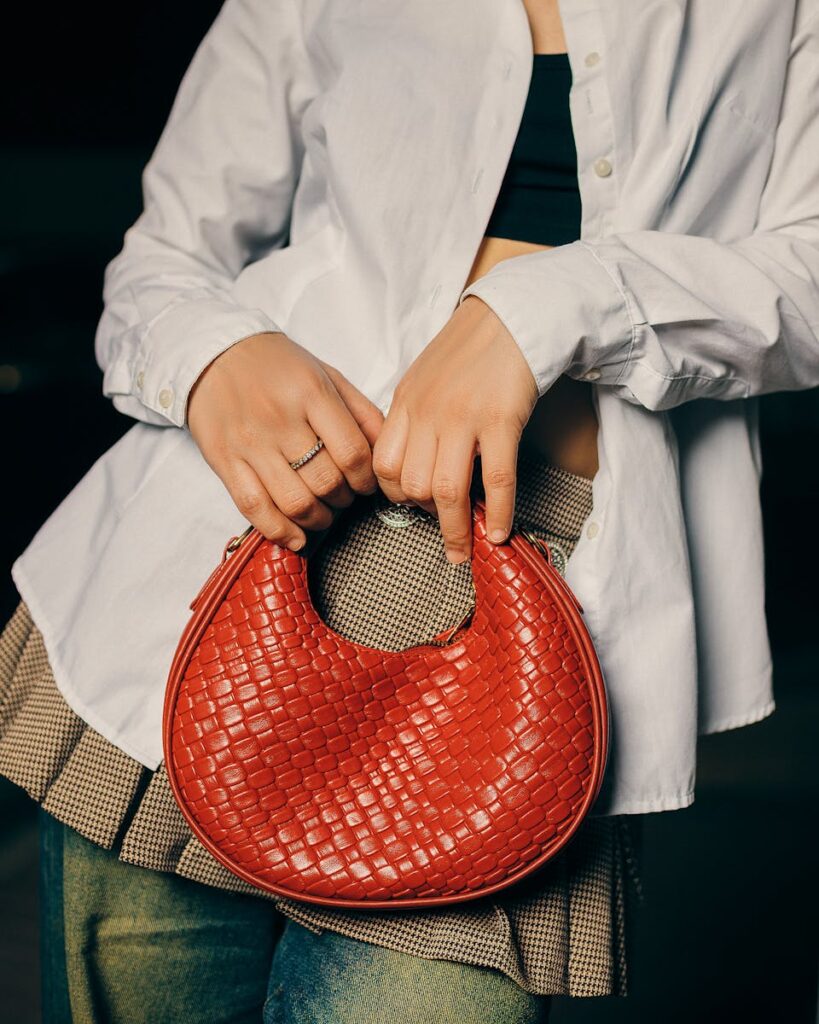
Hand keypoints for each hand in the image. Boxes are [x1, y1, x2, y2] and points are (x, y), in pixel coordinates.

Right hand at [187, 332, 383, 549]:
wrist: (215, 354)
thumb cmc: (279, 367)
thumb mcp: (327, 376)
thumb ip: (361, 413)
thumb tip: (388, 451)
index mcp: (311, 393)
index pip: (352, 452)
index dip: (366, 479)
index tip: (366, 485)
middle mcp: (280, 419)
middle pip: (326, 481)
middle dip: (343, 500)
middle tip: (343, 497)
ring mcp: (250, 443)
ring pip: (294, 501)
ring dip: (317, 519)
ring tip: (323, 514)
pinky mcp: (224, 461)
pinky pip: (254, 508)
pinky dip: (280, 531)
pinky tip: (296, 537)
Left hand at [372, 295, 538, 561]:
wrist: (512, 317)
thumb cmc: (471, 350)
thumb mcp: (425, 379)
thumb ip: (414, 418)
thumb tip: (412, 460)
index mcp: (406, 404)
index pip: (383, 465)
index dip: (395, 494)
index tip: (413, 505)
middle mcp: (428, 414)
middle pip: (410, 484)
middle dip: (423, 513)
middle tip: (442, 520)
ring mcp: (464, 418)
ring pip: (447, 490)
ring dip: (455, 528)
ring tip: (462, 549)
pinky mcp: (501, 421)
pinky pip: (496, 480)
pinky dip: (498, 513)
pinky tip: (499, 534)